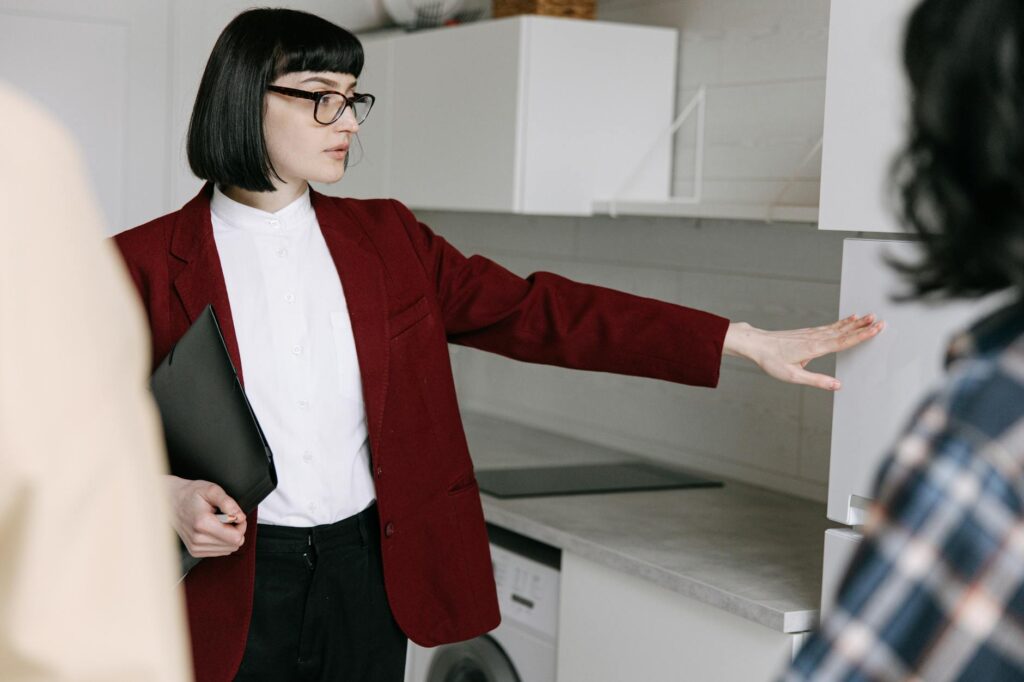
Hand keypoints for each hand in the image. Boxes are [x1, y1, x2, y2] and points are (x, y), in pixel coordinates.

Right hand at [165, 475, 246, 557]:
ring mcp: (195, 547)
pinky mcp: (195, 551)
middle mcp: (197, 539)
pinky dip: (221, 541)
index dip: (241, 526)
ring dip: (228, 536)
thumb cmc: (191, 494)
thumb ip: (228, 503)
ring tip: (218, 522)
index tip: (236, 516)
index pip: (235, 538)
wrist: (170, 501)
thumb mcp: (212, 490)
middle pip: (233, 545)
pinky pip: (219, 551)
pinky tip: (213, 529)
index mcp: (202, 524)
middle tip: (228, 517)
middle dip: (236, 530)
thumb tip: (240, 517)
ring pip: (228, 550)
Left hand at [723, 314, 883, 390]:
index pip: (843, 341)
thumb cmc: (771, 360)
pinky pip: (829, 326)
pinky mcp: (808, 332)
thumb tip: (837, 386)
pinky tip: (849, 319)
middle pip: (844, 332)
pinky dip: (842, 322)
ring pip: (838, 327)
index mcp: (814, 348)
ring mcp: (811, 333)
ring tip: (870, 316)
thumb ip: (816, 381)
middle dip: (863, 326)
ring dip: (855, 322)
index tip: (876, 329)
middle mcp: (815, 338)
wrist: (756, 344)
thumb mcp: (793, 376)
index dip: (861, 335)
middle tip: (880, 320)